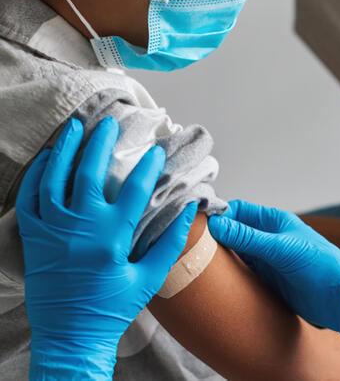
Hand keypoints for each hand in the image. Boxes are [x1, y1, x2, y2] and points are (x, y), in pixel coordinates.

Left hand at [16, 117, 197, 379]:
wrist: (70, 336)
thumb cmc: (112, 308)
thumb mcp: (149, 278)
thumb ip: (171, 242)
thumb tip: (189, 210)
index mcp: (112, 237)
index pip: (135, 190)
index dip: (149, 165)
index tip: (157, 149)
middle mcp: (81, 228)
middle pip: (89, 173)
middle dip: (101, 143)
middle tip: (109, 123)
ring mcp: (53, 231)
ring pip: (55, 179)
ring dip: (65, 150)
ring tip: (74, 127)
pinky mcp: (34, 239)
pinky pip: (29, 200)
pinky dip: (36, 176)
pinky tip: (46, 160)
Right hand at [209, 200, 339, 374]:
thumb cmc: (321, 266)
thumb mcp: (282, 248)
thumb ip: (249, 237)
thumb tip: (216, 223)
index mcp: (274, 221)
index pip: (238, 211)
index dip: (217, 215)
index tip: (194, 223)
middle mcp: (268, 238)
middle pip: (233, 232)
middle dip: (213, 236)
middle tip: (188, 245)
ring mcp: (267, 259)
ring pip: (235, 253)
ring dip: (219, 257)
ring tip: (194, 262)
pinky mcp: (267, 279)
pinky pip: (242, 273)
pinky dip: (228, 274)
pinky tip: (213, 280)